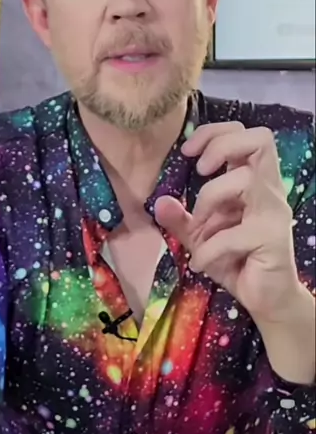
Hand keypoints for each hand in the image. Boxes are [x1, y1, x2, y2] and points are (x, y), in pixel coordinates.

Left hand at [154, 122, 300, 323]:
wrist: (266, 300)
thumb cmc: (237, 261)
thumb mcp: (201, 238)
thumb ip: (181, 219)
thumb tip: (160, 201)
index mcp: (255, 183)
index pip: (248, 135)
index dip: (216, 133)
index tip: (188, 152)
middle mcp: (269, 191)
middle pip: (260, 139)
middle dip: (221, 145)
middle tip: (200, 169)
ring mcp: (273, 213)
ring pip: (245, 179)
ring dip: (209, 198)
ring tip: (200, 228)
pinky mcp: (272, 240)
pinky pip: (232, 234)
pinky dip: (209, 250)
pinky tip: (201, 264)